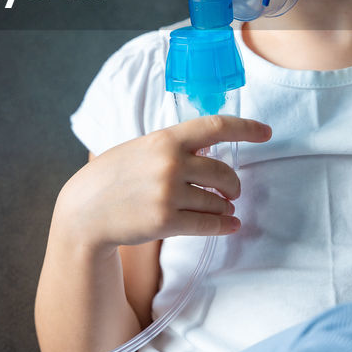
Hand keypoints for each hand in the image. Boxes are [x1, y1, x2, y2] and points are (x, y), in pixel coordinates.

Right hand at [57, 115, 271, 253]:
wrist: (85, 210)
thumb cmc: (114, 176)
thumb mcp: (142, 148)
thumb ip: (174, 147)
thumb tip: (210, 149)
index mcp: (165, 138)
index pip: (215, 126)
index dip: (246, 128)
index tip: (266, 132)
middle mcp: (170, 163)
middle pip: (224, 172)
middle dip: (233, 184)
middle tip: (232, 190)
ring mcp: (169, 193)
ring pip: (218, 200)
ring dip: (225, 206)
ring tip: (222, 207)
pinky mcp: (167, 221)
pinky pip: (210, 224)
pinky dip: (225, 225)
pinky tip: (230, 224)